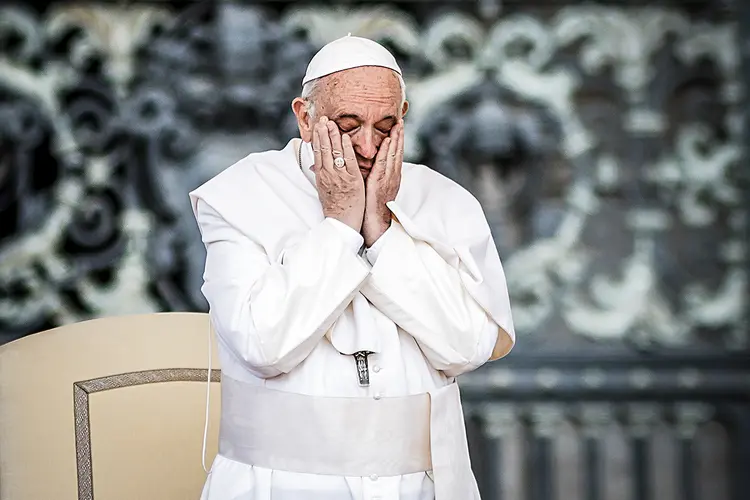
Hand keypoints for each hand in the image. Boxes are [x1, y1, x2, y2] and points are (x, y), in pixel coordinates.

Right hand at [312, 116, 365, 232]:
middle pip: (324, 149)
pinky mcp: (351, 180)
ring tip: (331, 123)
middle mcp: (328, 174)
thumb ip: (323, 176)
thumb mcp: (325, 190)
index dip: (318, 138)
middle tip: (323, 119)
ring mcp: (339, 177)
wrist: (342, 223)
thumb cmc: (336, 208)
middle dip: (323, 133)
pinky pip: (348, 161)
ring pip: (334, 152)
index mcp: (322, 176)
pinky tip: (345, 137)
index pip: (318, 153)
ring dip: (332, 136)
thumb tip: (318, 167)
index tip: (318, 126)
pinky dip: (346, 148)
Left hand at [362, 120, 403, 246]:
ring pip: (393, 155)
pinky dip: (387, 152)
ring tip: (398, 125)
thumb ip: (375, 175)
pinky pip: (384, 164)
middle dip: (400, 136)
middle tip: (401, 120)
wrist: (376, 223)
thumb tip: (371, 166)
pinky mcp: (381, 182)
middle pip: (397, 152)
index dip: (397, 141)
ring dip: (396, 139)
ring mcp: (388, 179)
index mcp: (390, 177)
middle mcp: (392, 176)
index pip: (395, 155)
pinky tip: (388, 141)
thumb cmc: (372, 207)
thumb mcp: (375, 187)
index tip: (398, 127)